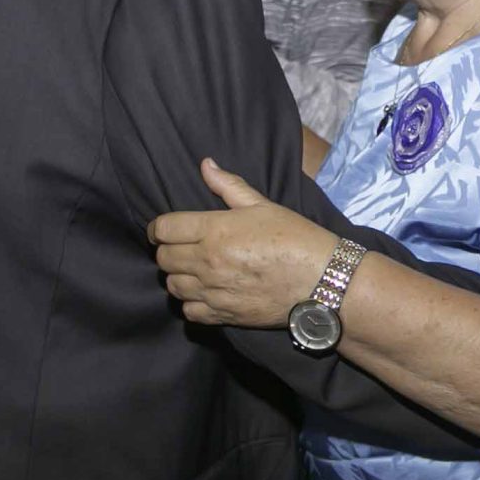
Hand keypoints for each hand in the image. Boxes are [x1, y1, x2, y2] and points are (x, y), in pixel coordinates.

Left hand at [149, 158, 331, 326]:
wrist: (321, 279)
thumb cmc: (295, 236)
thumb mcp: (263, 205)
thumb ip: (228, 186)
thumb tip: (205, 165)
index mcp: (214, 230)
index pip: (164, 228)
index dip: (157, 228)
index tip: (163, 230)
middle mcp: (208, 261)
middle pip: (163, 259)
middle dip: (167, 251)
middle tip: (181, 248)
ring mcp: (214, 291)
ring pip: (173, 286)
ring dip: (178, 277)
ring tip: (193, 271)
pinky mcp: (224, 314)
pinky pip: (190, 312)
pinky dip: (191, 303)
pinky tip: (205, 293)